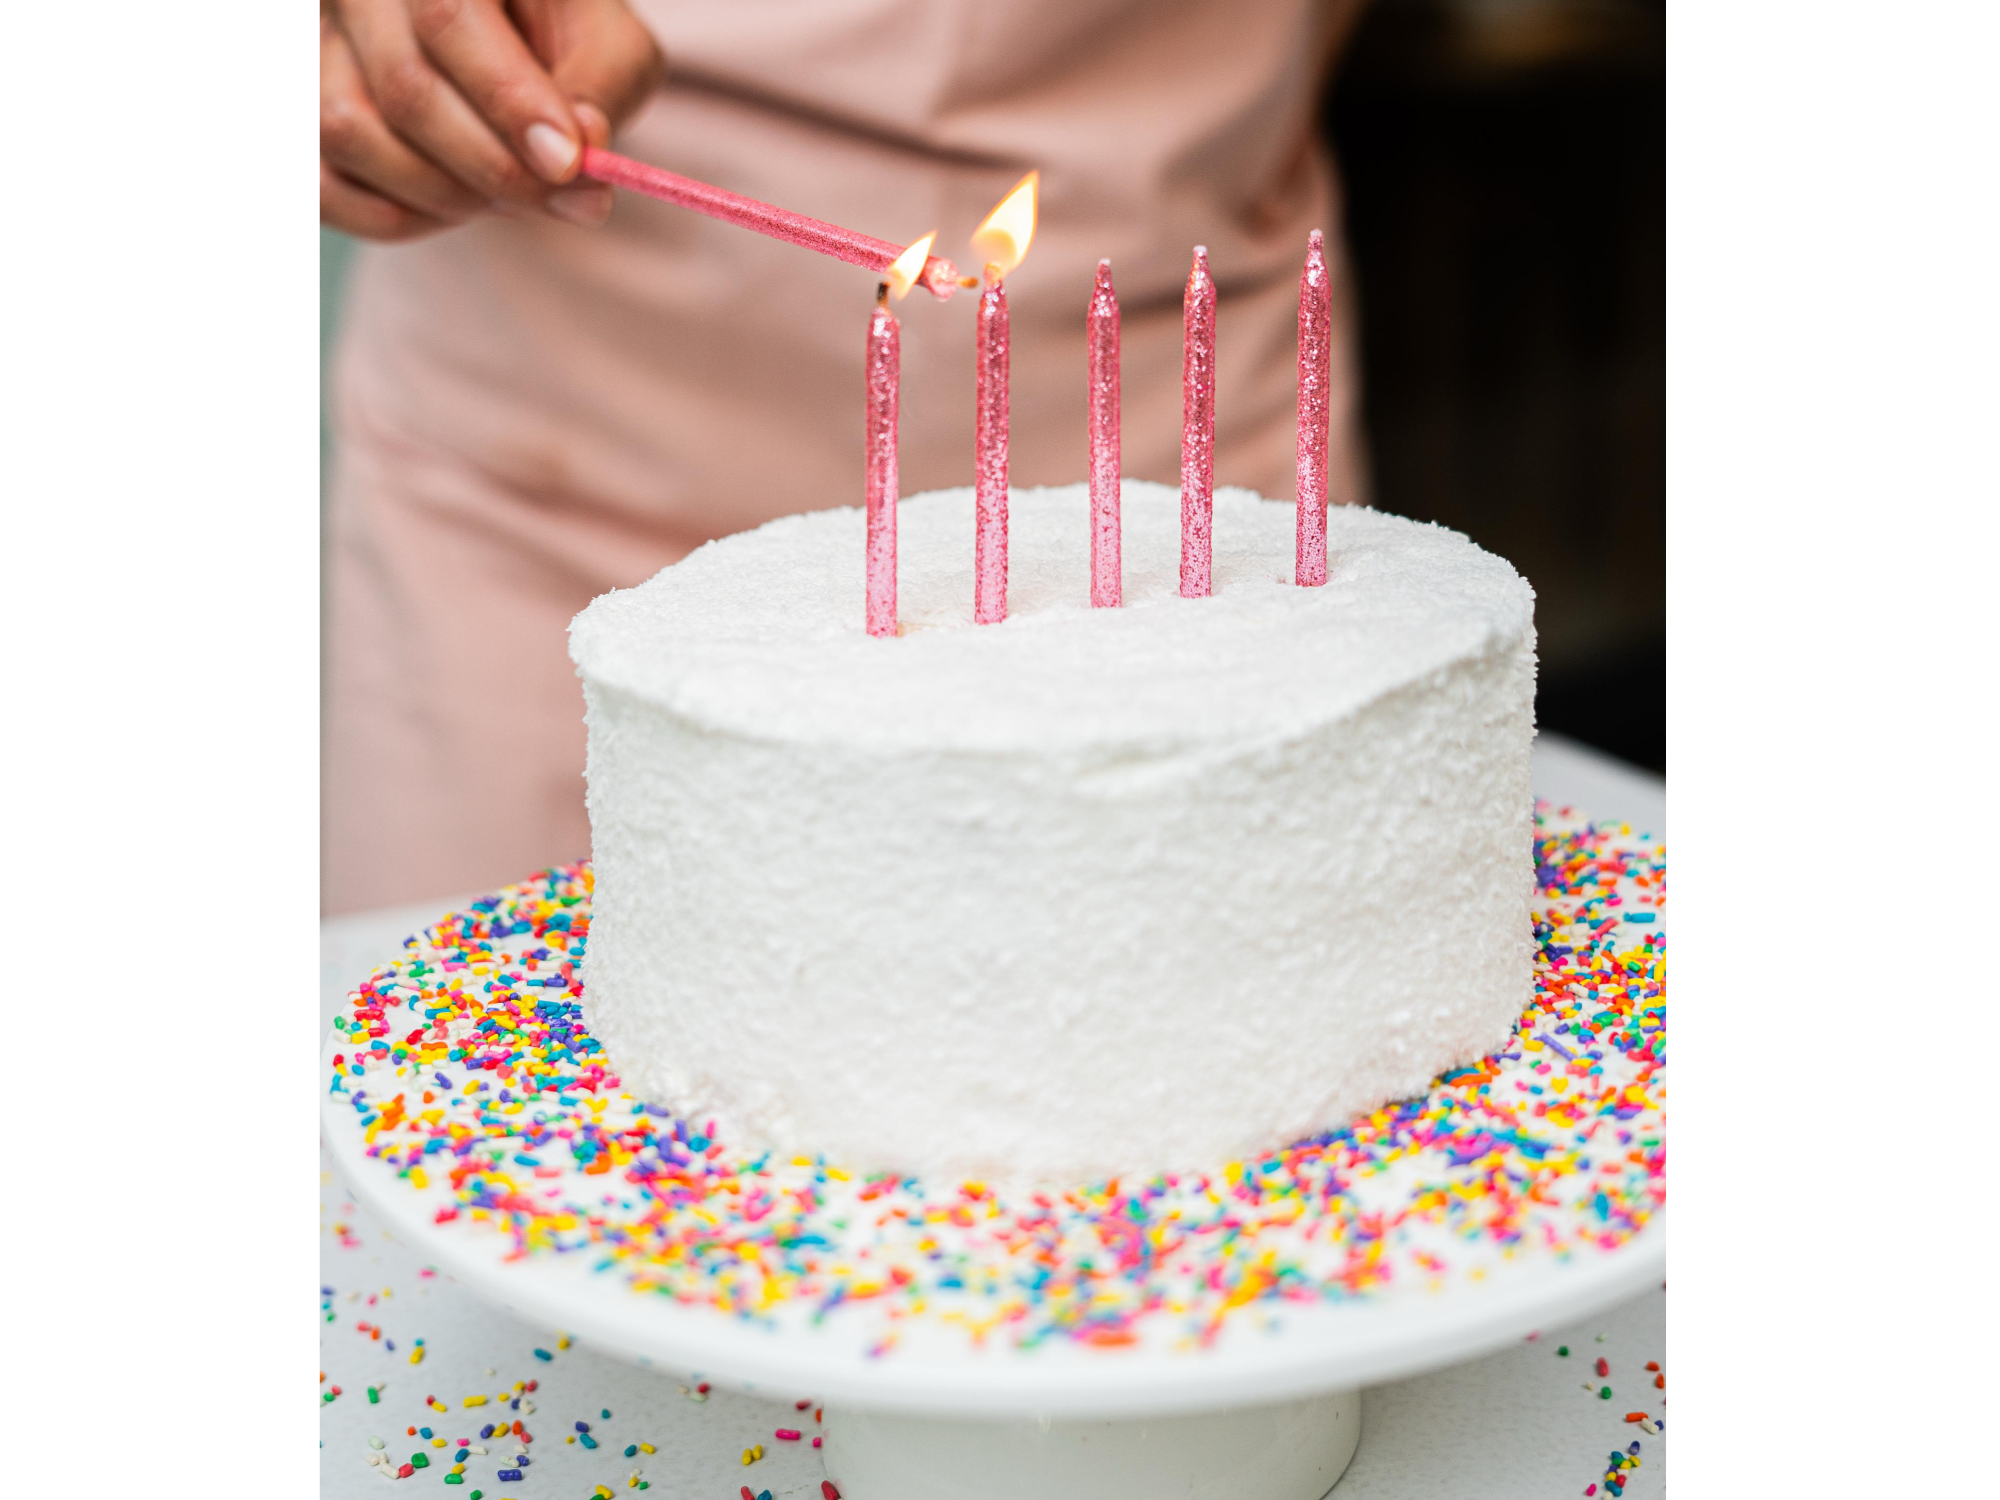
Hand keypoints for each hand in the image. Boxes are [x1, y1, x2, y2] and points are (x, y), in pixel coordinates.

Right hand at [319, 0, 663, 242]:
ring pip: (354, 136)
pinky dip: (400, 218)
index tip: (568, 164)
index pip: (448, 20)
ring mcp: (324, 49)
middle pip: (404, 89)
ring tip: (514, 193)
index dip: (508, 102)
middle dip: (494, 168)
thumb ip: (601, 90)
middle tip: (567, 197)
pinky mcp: (312, 112)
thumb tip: (577, 149)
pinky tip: (459, 205)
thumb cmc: (566, 41)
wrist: (521, 46)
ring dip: (447, 196)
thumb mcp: (608, 49)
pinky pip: (327, 186)